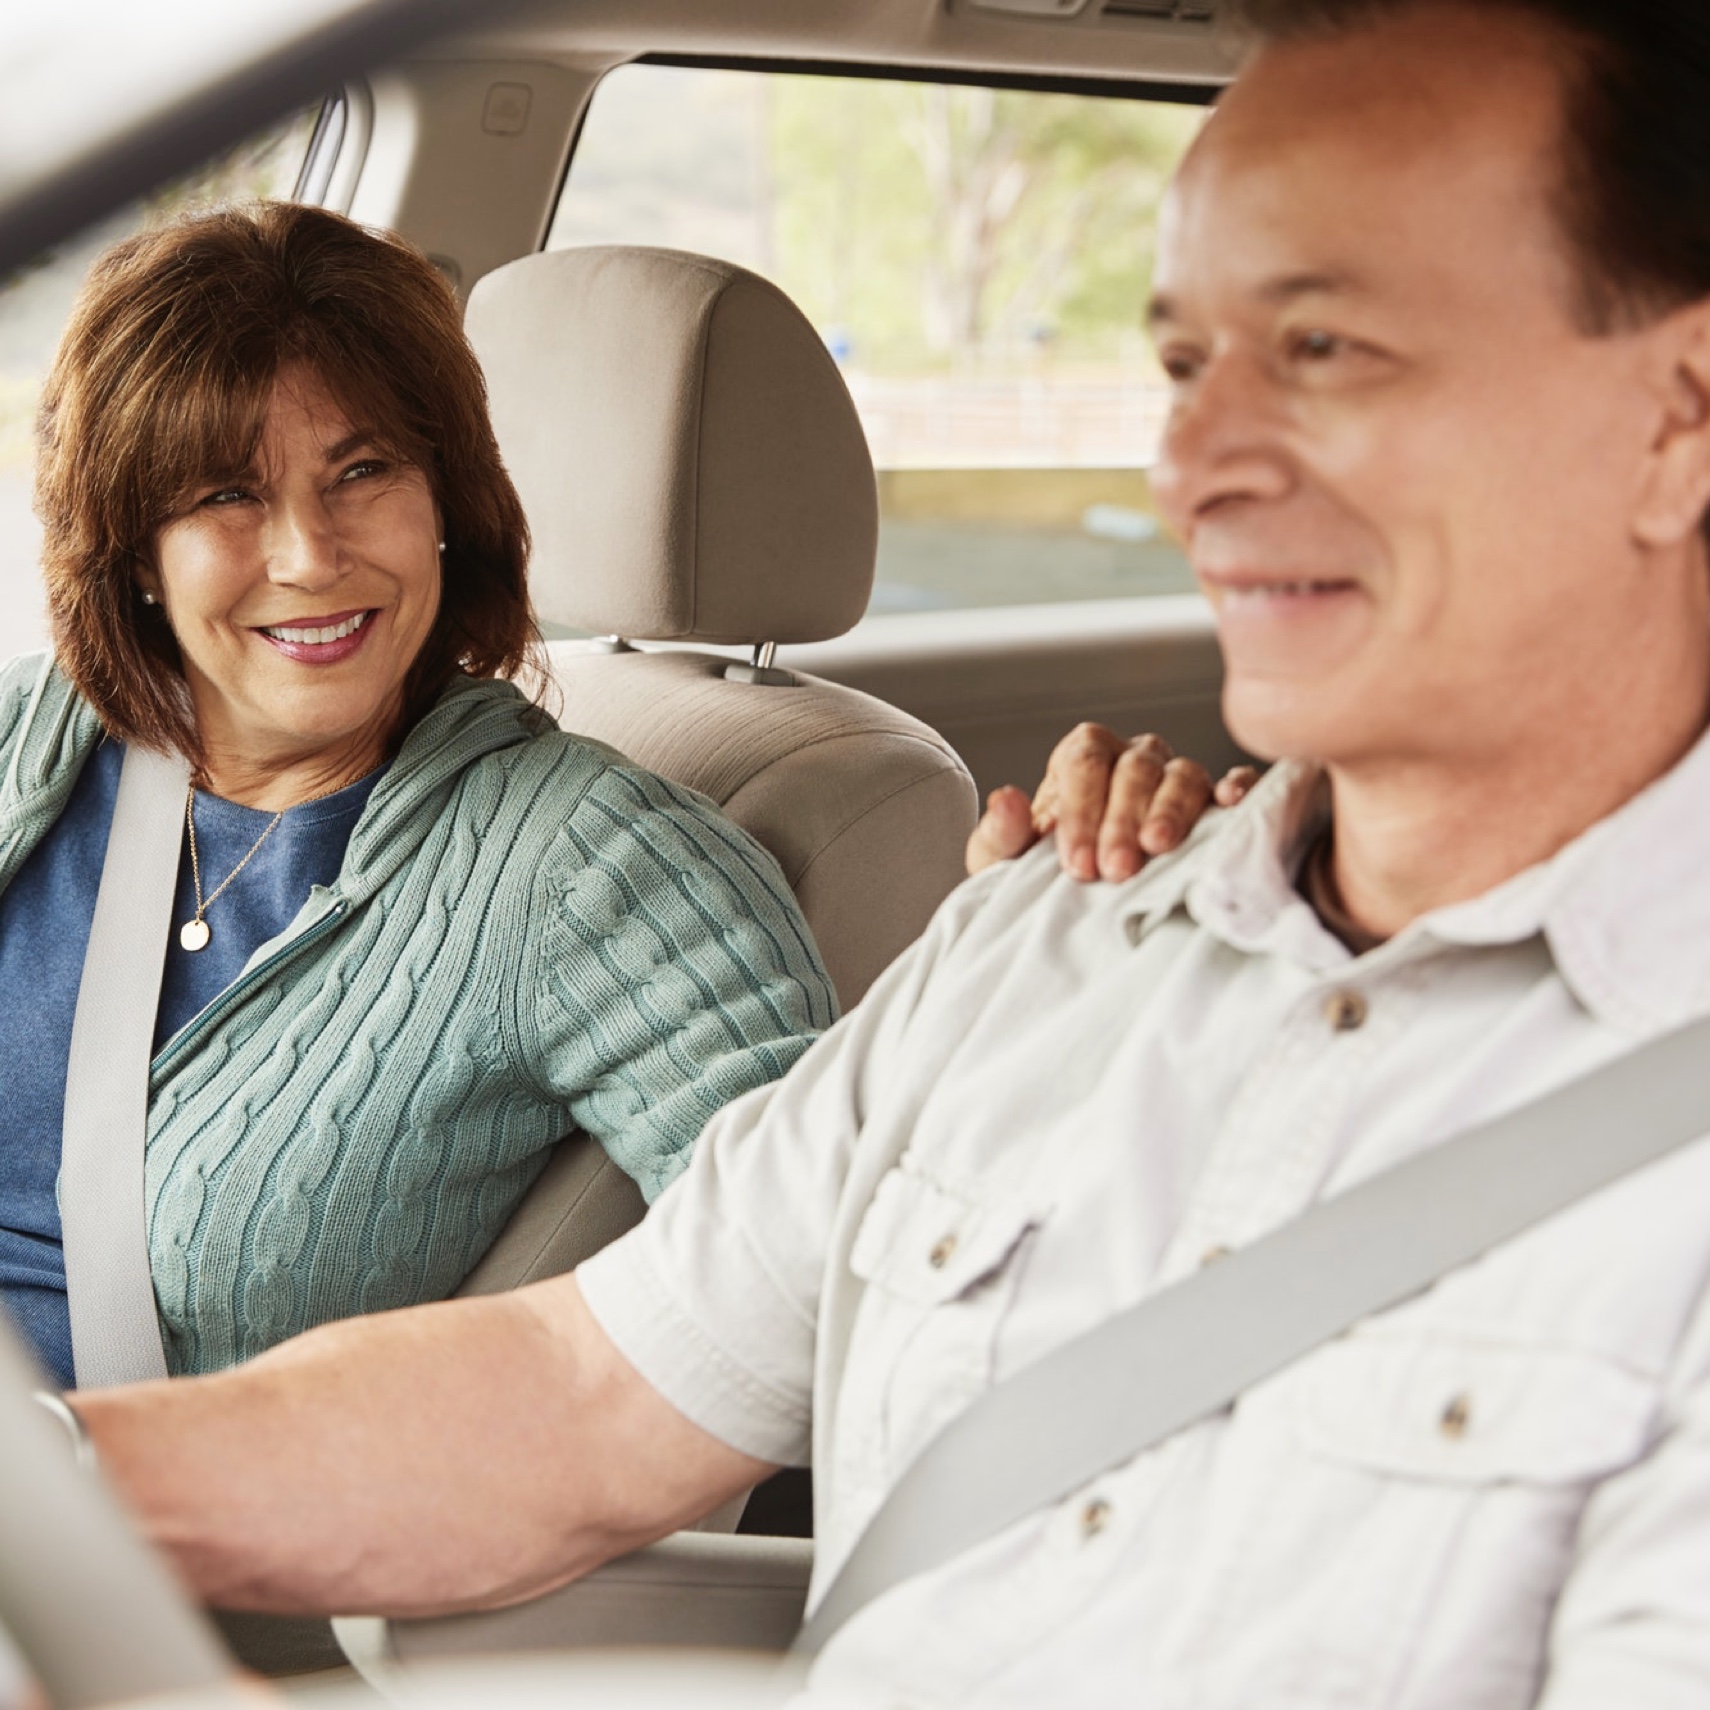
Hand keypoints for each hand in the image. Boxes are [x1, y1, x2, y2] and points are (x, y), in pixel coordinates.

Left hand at [965, 725, 1259, 881]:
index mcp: (1082, 756)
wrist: (1080, 902)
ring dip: (1172, 809)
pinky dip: (1237, 786)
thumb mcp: (1008, 862)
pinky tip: (1231, 803)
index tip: (1078, 864)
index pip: (1084, 763)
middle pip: (1134, 769)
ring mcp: (1177, 776)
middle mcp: (1133, 757)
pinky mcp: (1215, 803)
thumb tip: (1005, 799)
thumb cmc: (1044, 875)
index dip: (1081, 810)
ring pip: (1183, 774)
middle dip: (1122, 819)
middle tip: (1116, 868)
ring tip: (1159, 846)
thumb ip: (1002, 833)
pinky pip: (1235, 780)